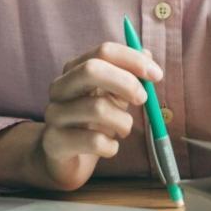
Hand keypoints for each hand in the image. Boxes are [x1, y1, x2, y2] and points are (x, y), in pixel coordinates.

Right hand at [37, 42, 160, 189]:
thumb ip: (129, 75)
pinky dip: (111, 146)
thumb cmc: (93, 122)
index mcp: (74, 69)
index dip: (133, 59)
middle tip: (144, 99)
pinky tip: (110, 147)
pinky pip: (94, 141)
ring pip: (97, 108)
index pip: (104, 52)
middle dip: (125, 82)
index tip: (157, 75)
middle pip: (91, 70)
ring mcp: (54, 114)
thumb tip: (147, 55)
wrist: (65, 159)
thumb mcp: (113, 95)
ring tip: (124, 129)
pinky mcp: (54, 142)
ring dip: (123, 121)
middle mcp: (60, 88)